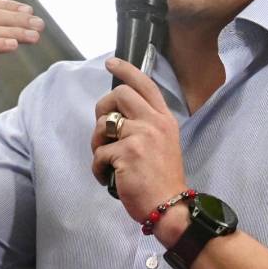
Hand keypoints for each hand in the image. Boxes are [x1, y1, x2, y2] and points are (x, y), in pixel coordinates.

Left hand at [91, 58, 186, 225]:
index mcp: (163, 118)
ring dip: (97, 143)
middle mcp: (154, 122)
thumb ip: (146, 124)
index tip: (111, 62)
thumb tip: (118, 114)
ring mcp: (141, 136)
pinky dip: (98, 168)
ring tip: (106, 159)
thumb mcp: (163, 142)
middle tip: (103, 127)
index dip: (126, 70)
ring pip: (103, 124)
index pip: (145, 84)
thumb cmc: (163, 177)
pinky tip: (108, 178)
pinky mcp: (127, 153)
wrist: (170, 206)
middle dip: (103, 107)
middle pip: (119, 95)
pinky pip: (99, 154)